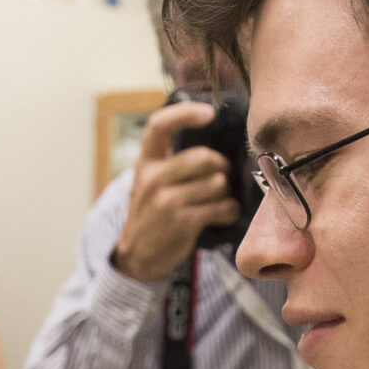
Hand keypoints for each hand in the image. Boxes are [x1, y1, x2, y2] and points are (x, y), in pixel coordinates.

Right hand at [111, 101, 240, 283]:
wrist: (139, 255)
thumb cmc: (152, 212)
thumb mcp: (150, 181)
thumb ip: (172, 159)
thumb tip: (215, 140)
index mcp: (146, 162)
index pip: (159, 125)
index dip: (185, 114)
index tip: (208, 113)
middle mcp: (153, 178)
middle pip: (203, 157)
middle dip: (221, 166)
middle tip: (222, 176)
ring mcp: (166, 201)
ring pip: (217, 183)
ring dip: (225, 192)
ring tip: (219, 199)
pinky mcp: (182, 222)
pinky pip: (222, 207)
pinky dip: (229, 211)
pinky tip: (223, 214)